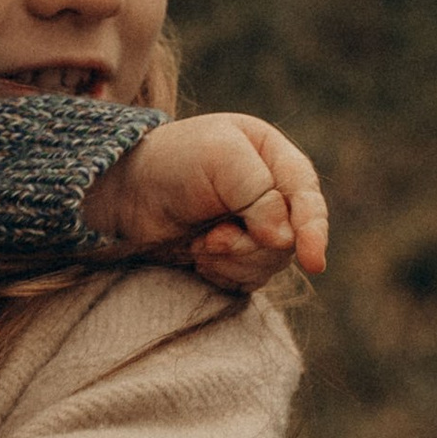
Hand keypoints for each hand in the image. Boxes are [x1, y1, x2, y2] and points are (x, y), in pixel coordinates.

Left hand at [79, 113, 328, 289]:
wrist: (122, 195)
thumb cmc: (171, 163)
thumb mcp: (218, 158)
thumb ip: (259, 193)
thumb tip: (285, 240)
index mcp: (274, 157)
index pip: (307, 198)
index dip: (313, 230)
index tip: (314, 262)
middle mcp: (270, 193)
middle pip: (291, 239)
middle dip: (250, 246)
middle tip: (211, 239)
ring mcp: (253, 227)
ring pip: (270, 263)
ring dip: (232, 260)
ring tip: (200, 244)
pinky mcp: (234, 256)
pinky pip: (248, 280)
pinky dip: (224, 274)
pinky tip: (198, 256)